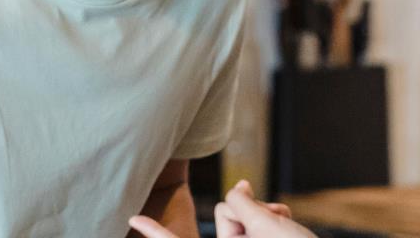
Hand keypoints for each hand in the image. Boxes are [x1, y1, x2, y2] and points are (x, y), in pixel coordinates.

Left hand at [129, 181, 306, 237]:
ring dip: (263, 213)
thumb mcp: (265, 224)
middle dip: (246, 208)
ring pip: (242, 216)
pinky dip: (269, 219)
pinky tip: (286, 220)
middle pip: (225, 214)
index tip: (134, 219)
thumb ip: (244, 203)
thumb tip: (240, 186)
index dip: (156, 232)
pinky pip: (254, 225)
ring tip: (286, 220)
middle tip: (273, 215)